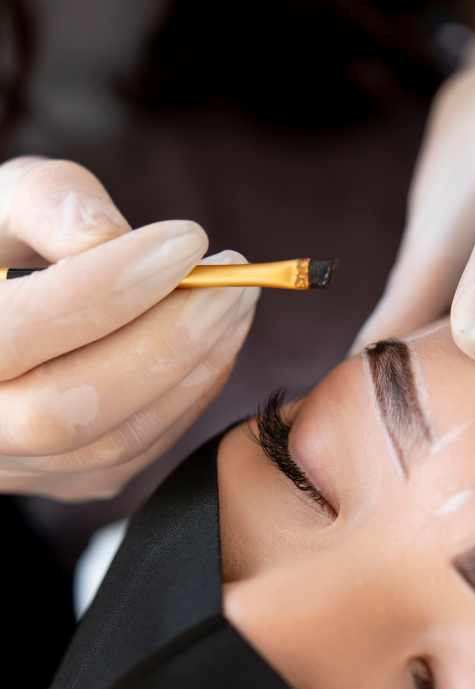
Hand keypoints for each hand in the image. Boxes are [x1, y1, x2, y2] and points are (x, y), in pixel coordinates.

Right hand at [0, 156, 257, 499]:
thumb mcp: (5, 202)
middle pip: (72, 408)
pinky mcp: (73, 482)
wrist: (4, 334)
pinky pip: (145, 449)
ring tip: (234, 302)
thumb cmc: (2, 254)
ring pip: (117, 441)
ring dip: (195, 368)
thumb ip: (47, 202)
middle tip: (230, 282)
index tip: (189, 239)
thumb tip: (109, 238)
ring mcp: (22, 468)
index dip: (110, 285)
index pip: (19, 331)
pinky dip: (192, 394)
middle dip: (168, 340)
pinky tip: (216, 343)